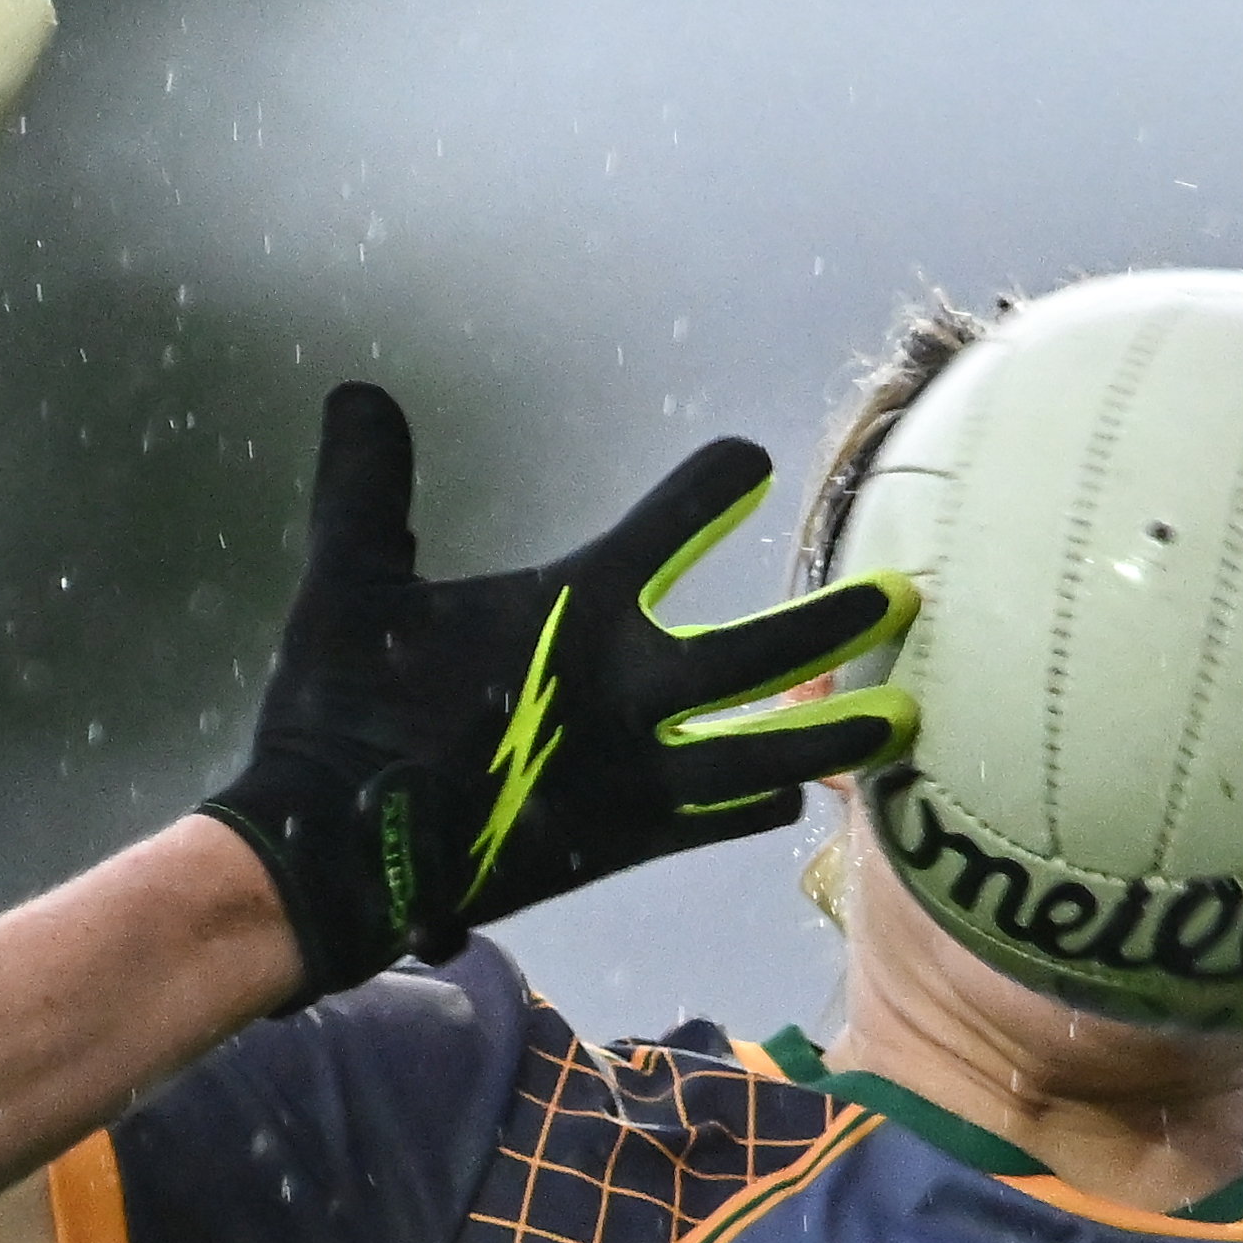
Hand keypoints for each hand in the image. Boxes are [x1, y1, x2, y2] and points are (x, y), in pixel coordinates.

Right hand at [199, 385, 920, 996]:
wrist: (337, 852)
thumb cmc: (341, 712)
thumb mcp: (350, 582)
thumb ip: (368, 487)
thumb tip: (357, 390)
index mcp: (573, 610)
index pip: (669, 525)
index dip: (713, 487)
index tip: (749, 464)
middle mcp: (625, 689)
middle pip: (761, 651)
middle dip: (837, 620)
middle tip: (903, 597)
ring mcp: (635, 775)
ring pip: (765, 749)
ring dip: (836, 732)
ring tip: (905, 721)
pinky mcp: (622, 843)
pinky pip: (717, 819)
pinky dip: (758, 803)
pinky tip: (792, 797)